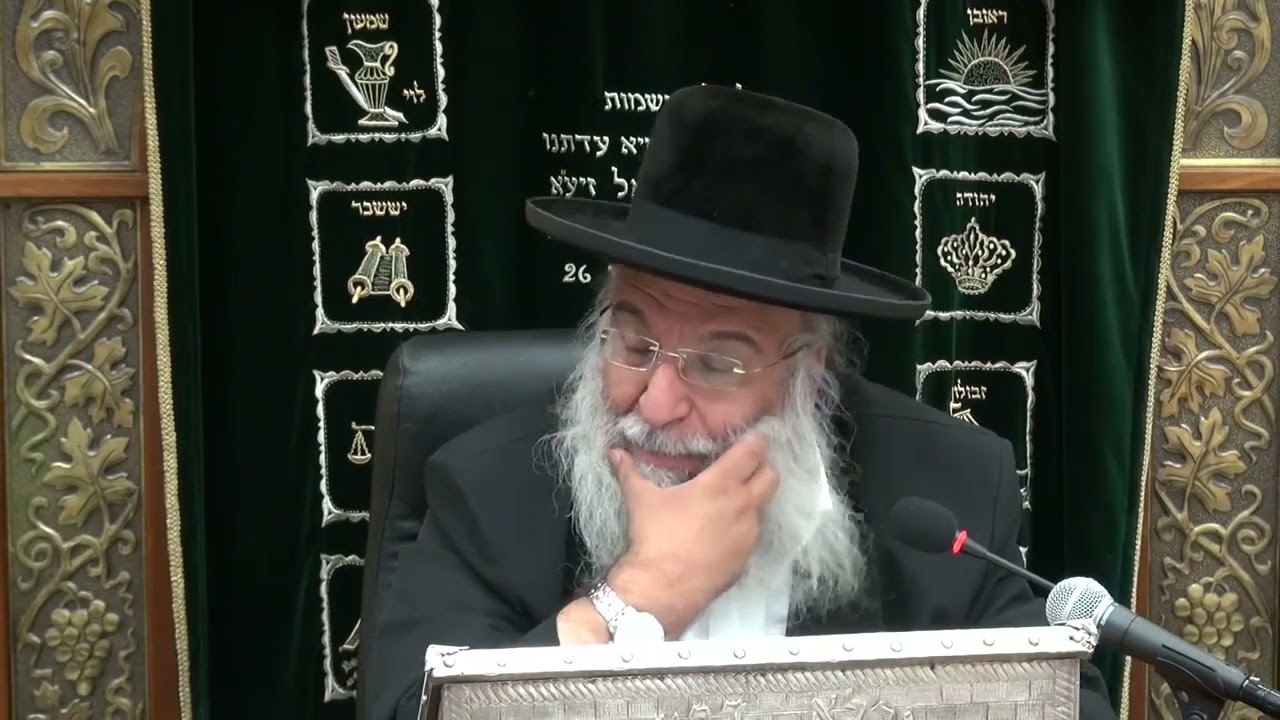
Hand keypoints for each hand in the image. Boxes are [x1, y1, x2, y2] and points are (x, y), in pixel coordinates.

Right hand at [606, 433, 778, 636]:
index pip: (753, 453)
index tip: (750, 441)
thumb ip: (629, 471)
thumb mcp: (640, 499)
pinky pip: (751, 536)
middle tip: (745, 470)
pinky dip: (741, 530)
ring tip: (727, 505)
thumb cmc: (654, 536)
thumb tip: (615, 451)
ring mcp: (748, 534)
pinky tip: (720, 534)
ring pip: (763, 508)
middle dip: (762, 469)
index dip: (755, 443)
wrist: (662, 587)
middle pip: (772, 477)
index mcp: (720, 484)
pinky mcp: (746, 558)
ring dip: (751, 501)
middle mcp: (742, 505)